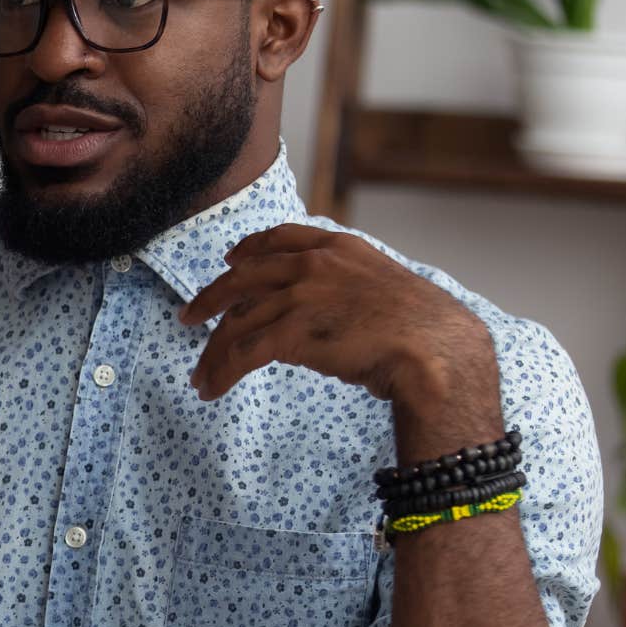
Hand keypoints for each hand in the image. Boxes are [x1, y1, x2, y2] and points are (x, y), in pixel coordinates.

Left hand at [178, 225, 497, 414]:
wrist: (438, 350)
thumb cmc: (425, 329)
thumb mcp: (384, 287)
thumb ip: (350, 286)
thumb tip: (329, 308)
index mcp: (338, 247)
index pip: (279, 237)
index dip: (248, 248)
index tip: (229, 259)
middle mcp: (313, 265)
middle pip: (243, 279)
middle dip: (209, 299)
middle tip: (187, 317)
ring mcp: (300, 297)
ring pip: (238, 323)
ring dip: (213, 353)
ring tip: (200, 376)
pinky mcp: (293, 333)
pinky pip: (242, 354)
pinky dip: (222, 373)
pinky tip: (213, 389)